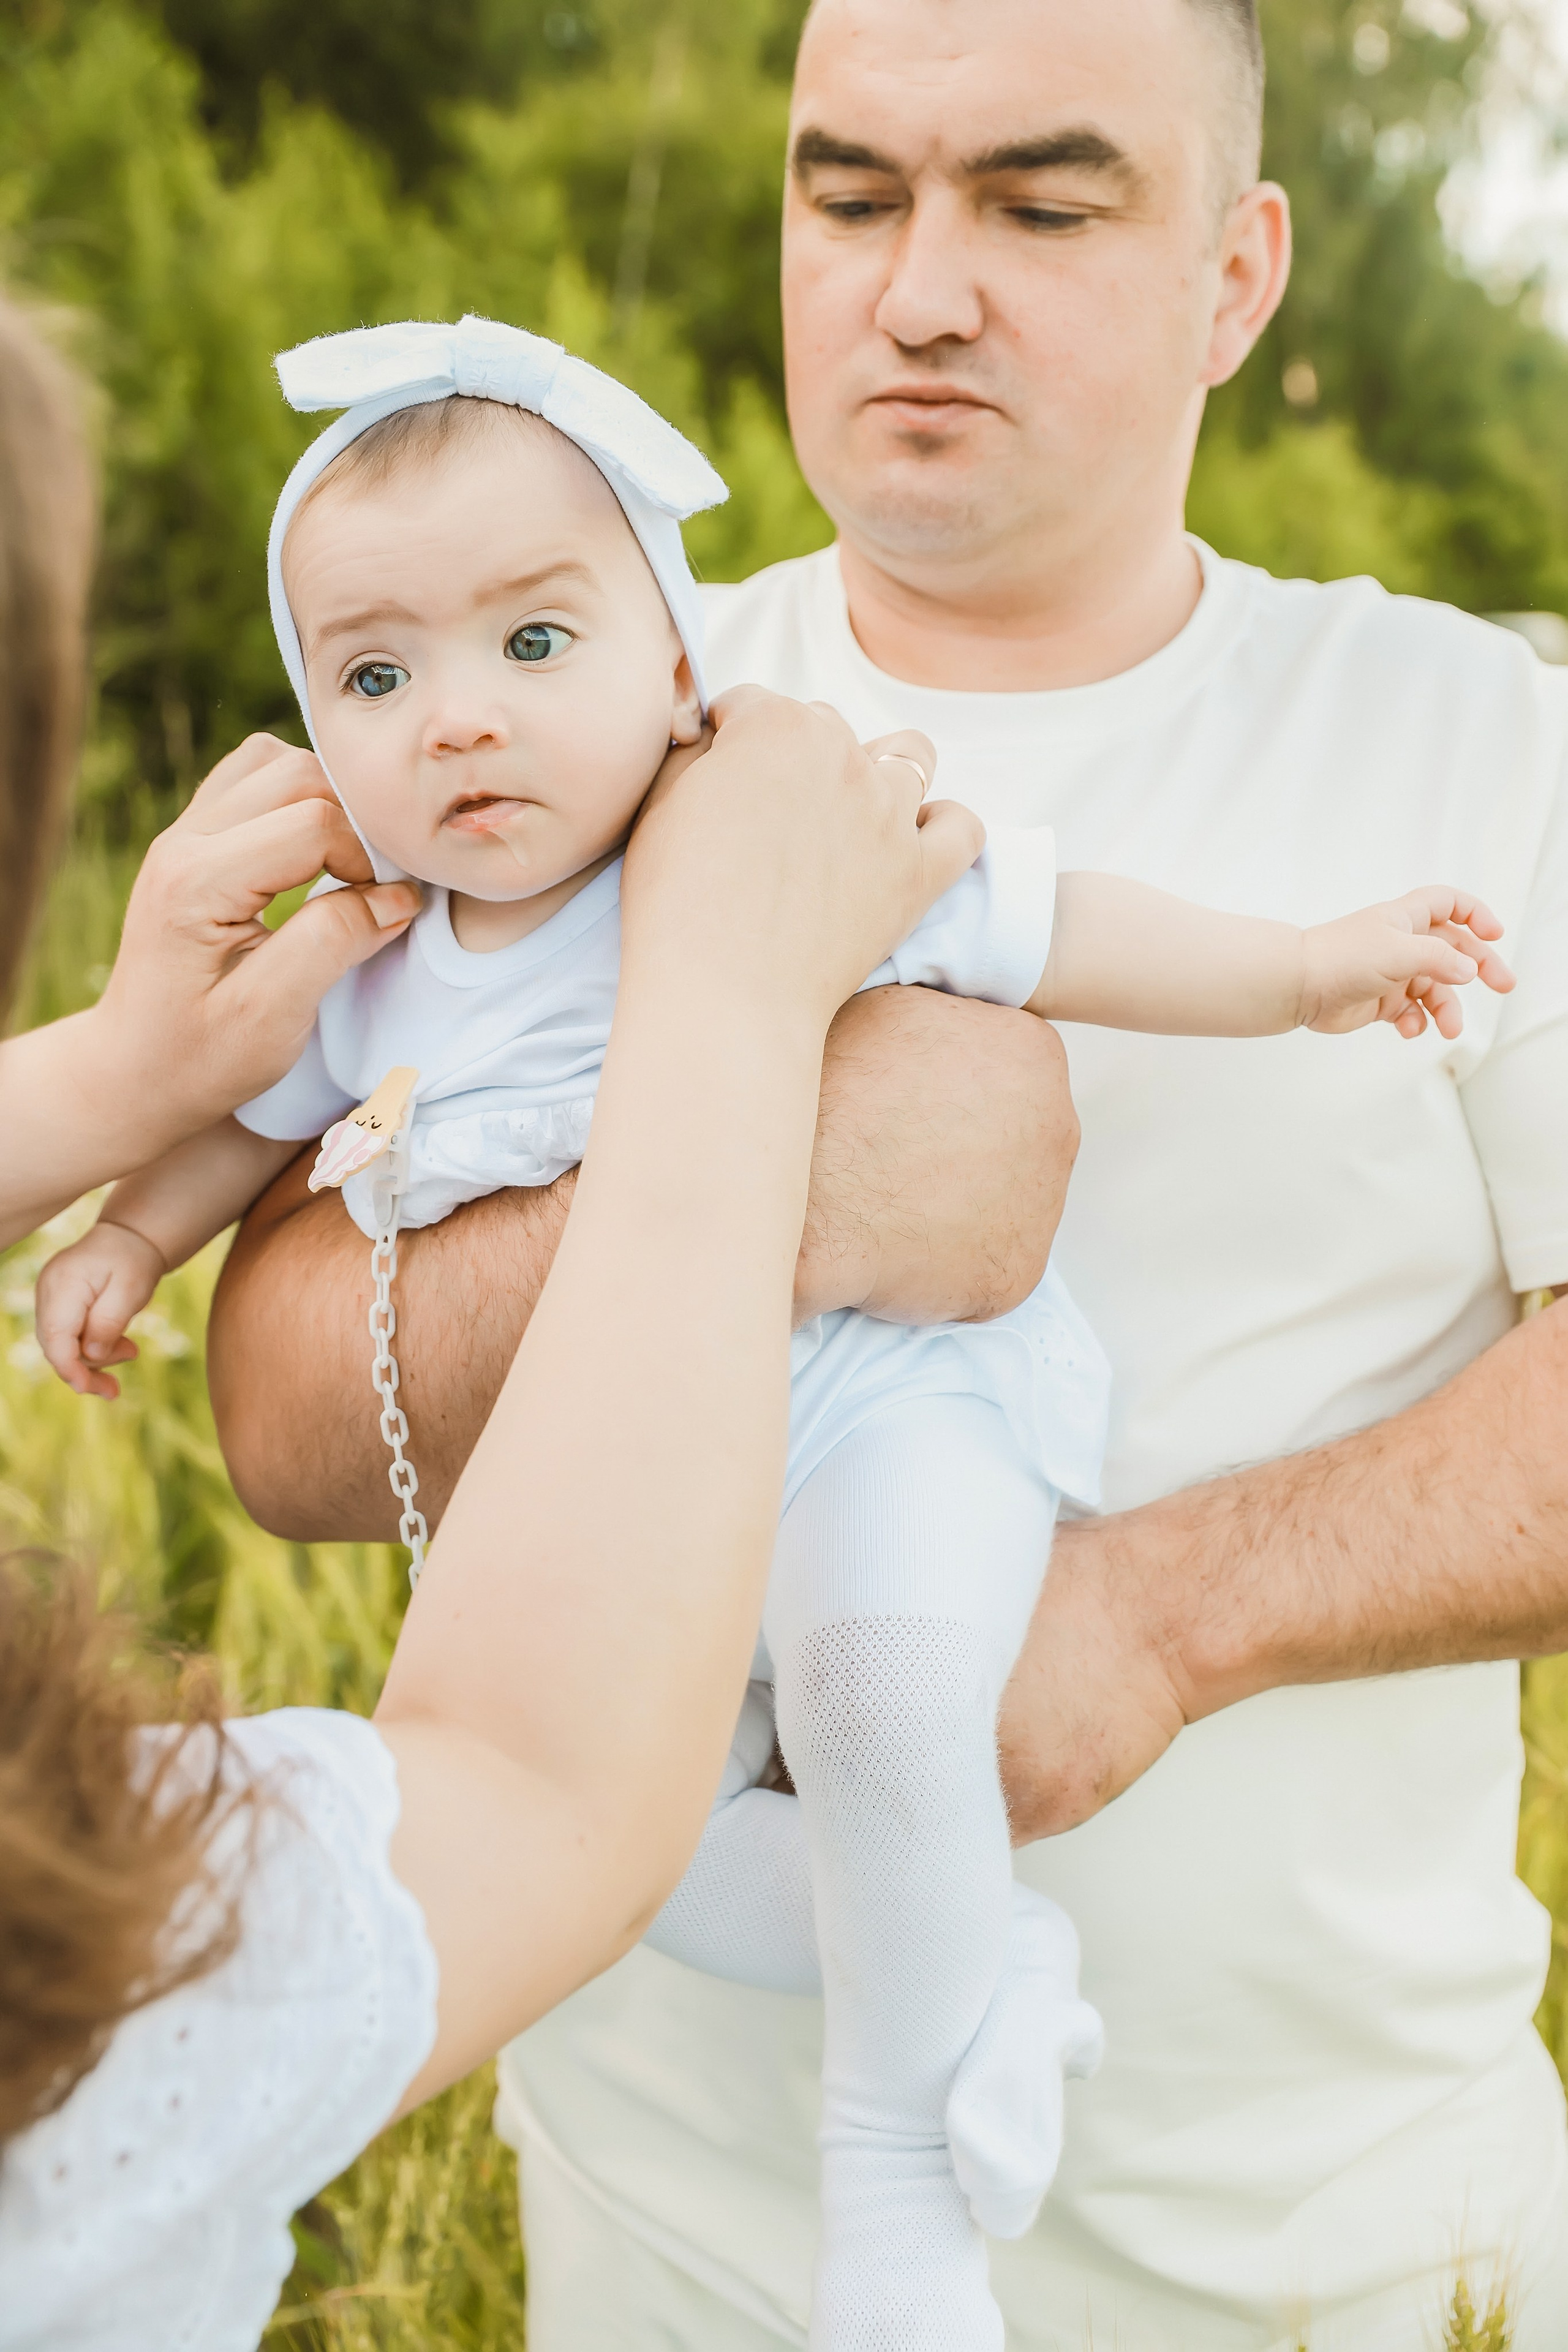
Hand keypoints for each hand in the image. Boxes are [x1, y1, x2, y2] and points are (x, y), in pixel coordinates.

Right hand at [34, 1221, 165, 1399]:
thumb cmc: (133, 1261)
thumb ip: (109, 1323)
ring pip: (61, 1346)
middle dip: (86, 1371)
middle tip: (115, 1388)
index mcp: (64, 1283)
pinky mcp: (56, 1306)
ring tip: (131, 1351)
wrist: (128, 1239)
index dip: (69, 1367)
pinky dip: (90, 1348)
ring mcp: (48, 1299)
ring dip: (94, 1360)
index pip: (56, 1336)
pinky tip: (118, 1347)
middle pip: (55, 1346)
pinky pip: (67, 1337)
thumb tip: (92, 1357)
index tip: (87, 1389)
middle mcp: (48, 1291)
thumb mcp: (131, 1291)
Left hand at [89, 735, 421, 1135]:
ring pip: (275, 762)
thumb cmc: (200, 1057)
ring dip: (327, 800)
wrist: (135, 1070)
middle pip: (298, 775)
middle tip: (375, 883)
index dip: (368, 859)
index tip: (384, 911)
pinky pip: (255, 778)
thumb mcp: (272, 1019)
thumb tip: (399, 897)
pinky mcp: (194, 838)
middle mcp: (182, 841)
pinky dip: (299, 798)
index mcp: (196, 882)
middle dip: (354, 820)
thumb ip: (333, 946)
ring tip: (348, 862)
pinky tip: (317, 849)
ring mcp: (183, 833)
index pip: (314, 824)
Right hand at [621, 687, 982, 1034]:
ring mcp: (889, 813)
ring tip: (846, 813)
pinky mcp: (919, 873)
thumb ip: (692, 752)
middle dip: (795, 758)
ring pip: (908, 757)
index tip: (713, 776)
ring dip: (877, 772)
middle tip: (765, 814)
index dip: (724, 739)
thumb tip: (715, 738)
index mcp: (774, 726)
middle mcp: (842, 754)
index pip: (749, 705)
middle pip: (824, 728)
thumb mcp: (658, 805)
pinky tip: (910, 842)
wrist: (723, 994)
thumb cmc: (676, 903)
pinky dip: (943, 827)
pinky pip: (961, 828)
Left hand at [1300, 886, 1515, 1040]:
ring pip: (1435, 988)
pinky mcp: (1380, 1001)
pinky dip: (1416, 1021)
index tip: (1495, 934)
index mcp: (1407, 919)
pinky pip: (1411, 1012)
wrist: (1299, 986)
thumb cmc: (1343, 957)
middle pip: (1453, 950)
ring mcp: (1391, 973)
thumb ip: (1441, 959)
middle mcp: (1402, 943)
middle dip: (1479, 967)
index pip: (1448, 904)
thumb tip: (1469, 971)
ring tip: (1450, 1027)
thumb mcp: (1401, 951)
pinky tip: (1410, 1028)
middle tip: (1504, 985)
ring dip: (1447, 1007)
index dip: (1475, 914)